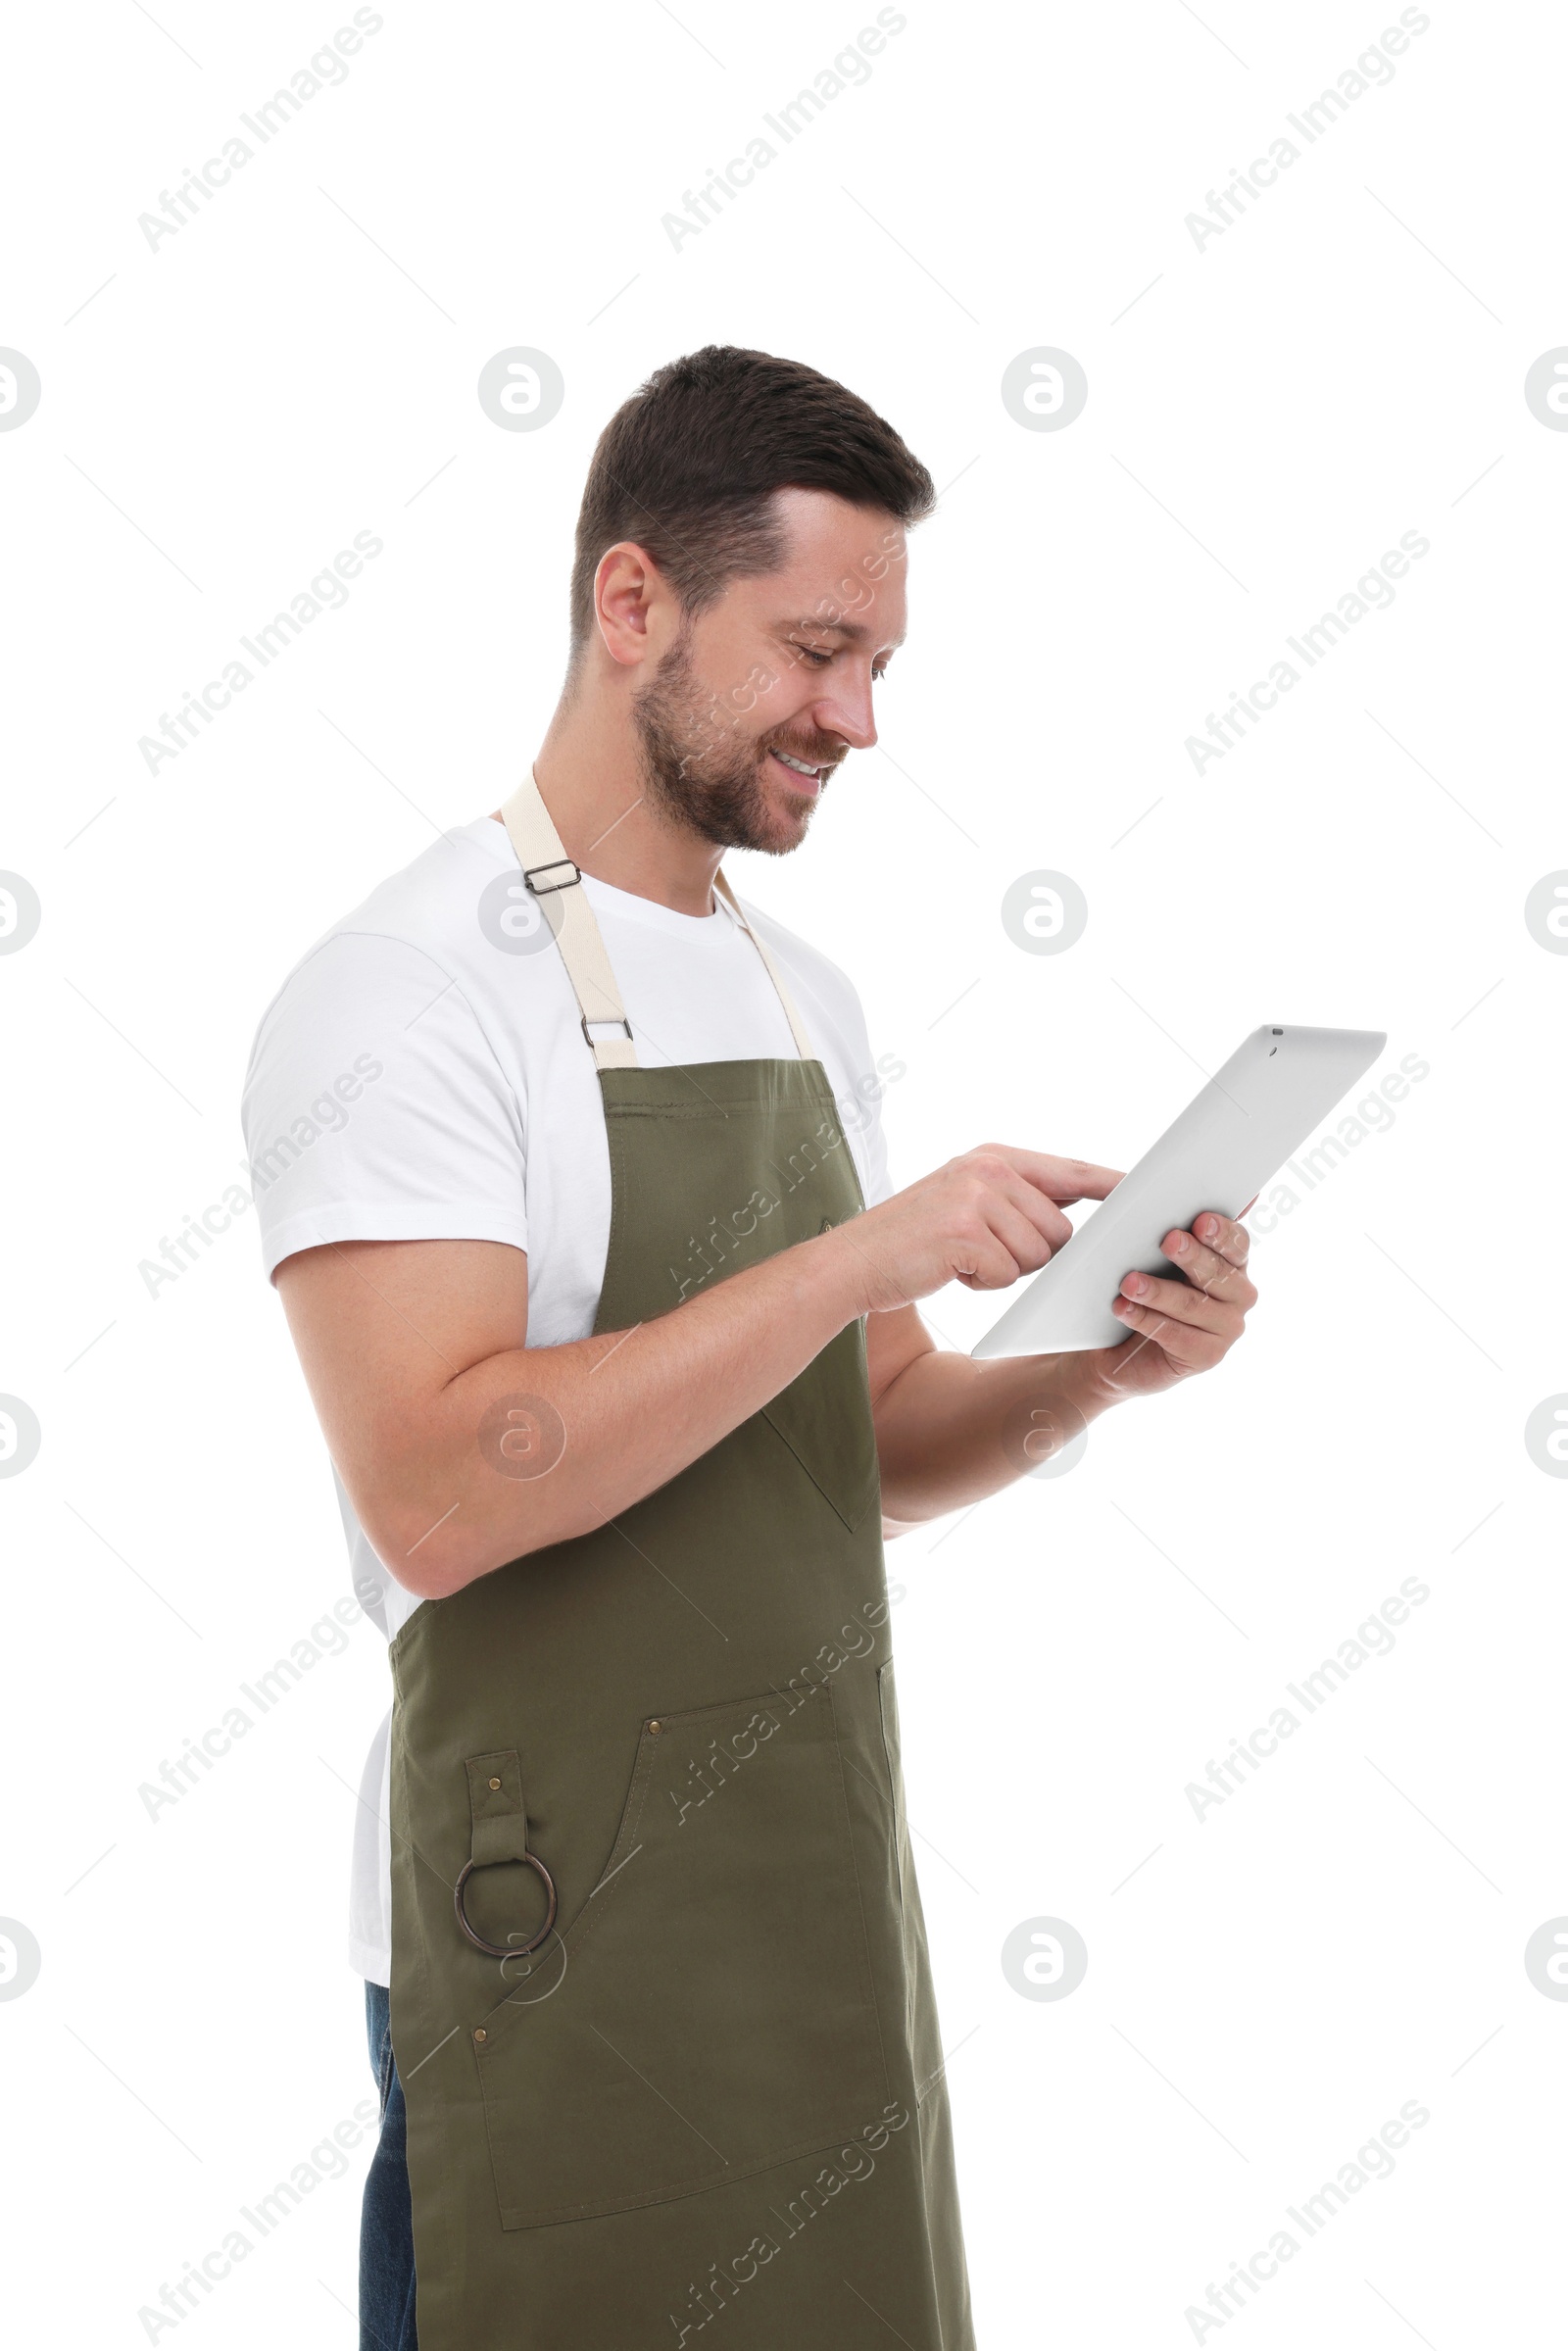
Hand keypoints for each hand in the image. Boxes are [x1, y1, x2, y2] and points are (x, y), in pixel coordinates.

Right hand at [829, 1146, 1124, 1314]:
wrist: (850, 1262)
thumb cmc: (913, 1241)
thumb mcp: (967, 1201)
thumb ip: (1019, 1198)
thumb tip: (1077, 1216)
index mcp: (994, 1156)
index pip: (1071, 1171)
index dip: (1112, 1186)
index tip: (1148, 1194)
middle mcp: (989, 1168)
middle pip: (1060, 1230)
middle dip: (1030, 1255)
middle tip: (980, 1251)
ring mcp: (977, 1196)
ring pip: (1038, 1255)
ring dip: (1006, 1270)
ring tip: (961, 1258)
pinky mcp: (966, 1231)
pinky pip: (1009, 1274)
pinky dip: (982, 1284)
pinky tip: (950, 1270)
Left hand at [1088, 1211, 1256, 1399]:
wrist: (1115, 1345)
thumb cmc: (1143, 1288)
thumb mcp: (1157, 1254)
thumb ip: (1178, 1226)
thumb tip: (1200, 1189)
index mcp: (1233, 1262)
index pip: (1237, 1242)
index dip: (1221, 1232)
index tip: (1200, 1220)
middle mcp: (1238, 1294)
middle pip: (1219, 1272)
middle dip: (1192, 1256)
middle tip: (1168, 1241)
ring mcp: (1227, 1328)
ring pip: (1193, 1304)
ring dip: (1159, 1291)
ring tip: (1129, 1282)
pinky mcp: (1207, 1356)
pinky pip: (1177, 1336)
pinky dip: (1146, 1320)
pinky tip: (1123, 1309)